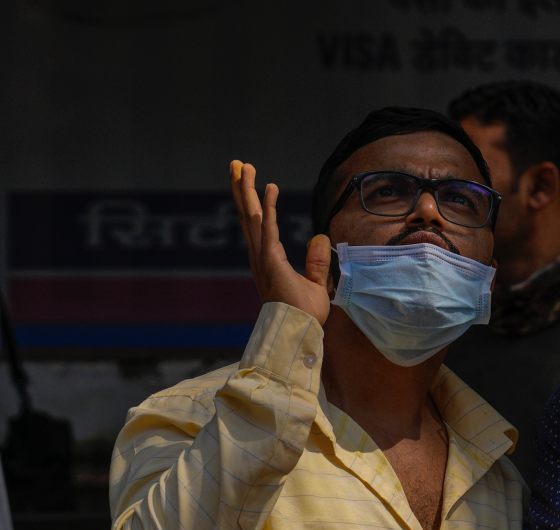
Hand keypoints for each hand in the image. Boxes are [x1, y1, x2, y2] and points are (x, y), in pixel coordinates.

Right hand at [230, 160, 332, 323]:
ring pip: (252, 218)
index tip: (259, 181)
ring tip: (243, 166)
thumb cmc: (304, 316)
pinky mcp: (271, 262)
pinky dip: (269, 208)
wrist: (298, 333)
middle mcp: (260, 257)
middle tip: (238, 164)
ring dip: (248, 191)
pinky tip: (270, 188)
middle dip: (243, 189)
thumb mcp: (316, 284)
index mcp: (268, 261)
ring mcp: (263, 259)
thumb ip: (317, 262)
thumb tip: (320, 237)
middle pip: (248, 216)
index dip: (257, 202)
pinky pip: (269, 230)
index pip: (259, 225)